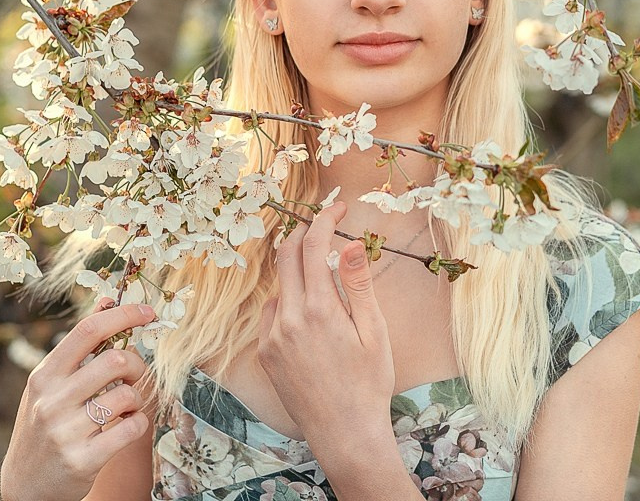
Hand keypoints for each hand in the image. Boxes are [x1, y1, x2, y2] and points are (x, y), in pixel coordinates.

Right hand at [0, 301, 156, 500]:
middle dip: (136, 365)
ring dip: (136, 399)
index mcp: (44, 376)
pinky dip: (138, 423)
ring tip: (124, 407)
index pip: (88, 331)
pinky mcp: (83, 460)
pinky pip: (132, 427)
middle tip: (133, 376)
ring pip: (127, 395)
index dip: (123, 315)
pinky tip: (125, 427)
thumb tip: (108, 300)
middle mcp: (51, 401)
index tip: (147, 312)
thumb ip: (79, 348)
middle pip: (115, 360)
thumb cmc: (46, 425)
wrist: (26, 488)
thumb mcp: (51, 385)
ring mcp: (65, 432)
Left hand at [257, 201, 395, 443]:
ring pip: (279, 285)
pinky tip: (310, 319)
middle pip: (285, 255)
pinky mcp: (265, 353)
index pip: (314, 246)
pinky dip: (289, 303)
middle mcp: (288, 319)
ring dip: (298, 272)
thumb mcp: (374, 332)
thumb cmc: (369, 383)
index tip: (338, 207)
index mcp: (320, 310)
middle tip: (324, 226)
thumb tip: (351, 243)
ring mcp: (272, 337)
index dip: (325, 218)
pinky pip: (272, 313)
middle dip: (303, 232)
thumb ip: (359, 284)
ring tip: (324, 282)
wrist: (344, 433)